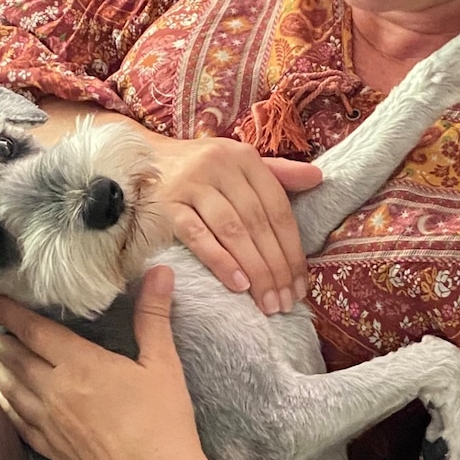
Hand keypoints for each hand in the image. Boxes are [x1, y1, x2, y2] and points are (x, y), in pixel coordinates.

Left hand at [0, 266, 217, 459]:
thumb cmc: (163, 423)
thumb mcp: (163, 364)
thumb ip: (154, 315)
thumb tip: (160, 270)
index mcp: (80, 364)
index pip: (32, 330)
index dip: (5, 311)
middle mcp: (55, 391)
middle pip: (14, 357)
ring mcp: (49, 423)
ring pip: (9, 388)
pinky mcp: (52, 450)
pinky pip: (16, 420)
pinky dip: (2, 402)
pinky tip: (0, 396)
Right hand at [154, 136, 321, 314]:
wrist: (141, 158)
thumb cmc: (199, 167)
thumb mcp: (238, 164)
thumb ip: (278, 173)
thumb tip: (318, 178)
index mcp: (244, 157)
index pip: (278, 208)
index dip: (293, 249)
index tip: (301, 284)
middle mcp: (220, 166)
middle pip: (258, 223)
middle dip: (276, 267)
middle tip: (286, 302)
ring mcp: (191, 185)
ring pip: (233, 231)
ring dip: (255, 270)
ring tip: (267, 302)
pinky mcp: (166, 205)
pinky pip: (197, 236)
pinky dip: (220, 261)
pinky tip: (238, 284)